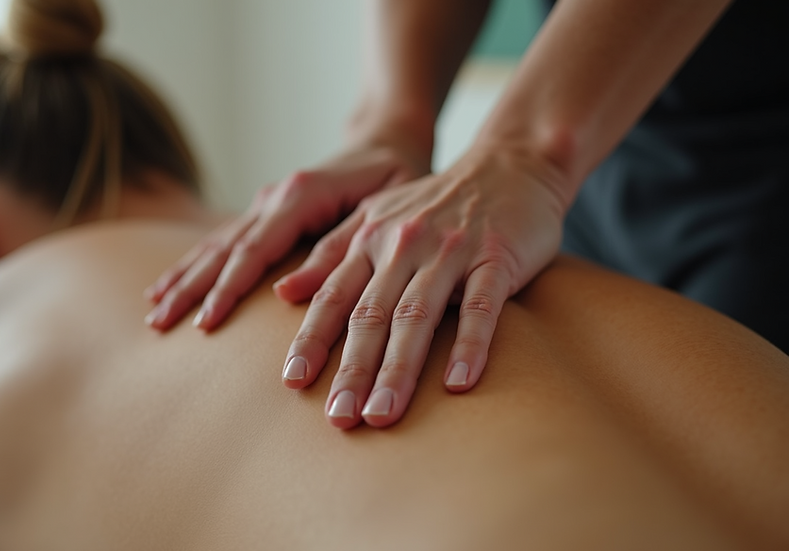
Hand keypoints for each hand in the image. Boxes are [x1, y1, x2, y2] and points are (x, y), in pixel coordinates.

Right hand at [144, 144, 427, 330]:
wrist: (387, 140)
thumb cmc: (395, 176)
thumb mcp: (381, 210)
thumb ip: (338, 248)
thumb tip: (285, 294)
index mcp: (299, 195)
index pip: (254, 250)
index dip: (227, 289)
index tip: (204, 324)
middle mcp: (273, 197)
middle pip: (222, 248)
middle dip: (190, 288)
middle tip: (159, 324)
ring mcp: (264, 203)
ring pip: (214, 244)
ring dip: (183, 277)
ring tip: (154, 311)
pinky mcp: (264, 211)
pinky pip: (222, 240)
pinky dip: (194, 263)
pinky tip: (169, 284)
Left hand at [275, 146, 570, 428]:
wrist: (508, 163)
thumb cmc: (437, 203)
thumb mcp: (375, 216)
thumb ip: (331, 254)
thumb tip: (282, 292)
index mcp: (370, 239)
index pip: (334, 297)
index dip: (313, 339)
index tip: (293, 382)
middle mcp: (403, 245)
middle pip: (370, 315)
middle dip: (351, 369)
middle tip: (338, 418)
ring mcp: (450, 250)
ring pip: (416, 316)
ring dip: (397, 369)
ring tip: (382, 415)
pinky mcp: (496, 257)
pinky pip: (481, 306)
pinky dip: (468, 345)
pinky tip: (457, 384)